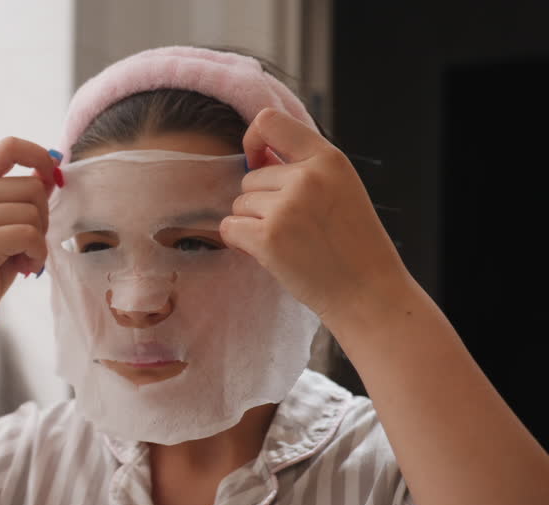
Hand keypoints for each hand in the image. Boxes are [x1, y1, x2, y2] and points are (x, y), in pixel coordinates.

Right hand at [0, 137, 58, 337]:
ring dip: (39, 239)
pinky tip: (26, 267)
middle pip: (31, 185)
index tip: (53, 174)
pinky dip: (37, 253)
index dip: (38, 154)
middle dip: (42, 216)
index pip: (8, 146)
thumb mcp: (7, 224)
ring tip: (22, 257)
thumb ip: (24, 196)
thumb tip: (52, 168)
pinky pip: (29, 234)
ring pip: (32, 211)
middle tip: (27, 244)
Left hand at [219, 109, 415, 331]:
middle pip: (249, 177)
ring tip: (288, 242)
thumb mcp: (340, 189)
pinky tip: (265, 253)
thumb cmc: (351, 244)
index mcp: (328, 159)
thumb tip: (253, 155)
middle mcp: (307, 177)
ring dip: (252, 224)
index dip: (252, 139)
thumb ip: (303, 168)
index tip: (255, 159)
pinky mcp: (268, 237)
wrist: (367, 291)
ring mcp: (286, 207)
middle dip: (260, 203)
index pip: (270, 122)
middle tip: (292, 228)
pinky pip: (229, 228)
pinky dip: (239, 242)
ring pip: (239, 204)